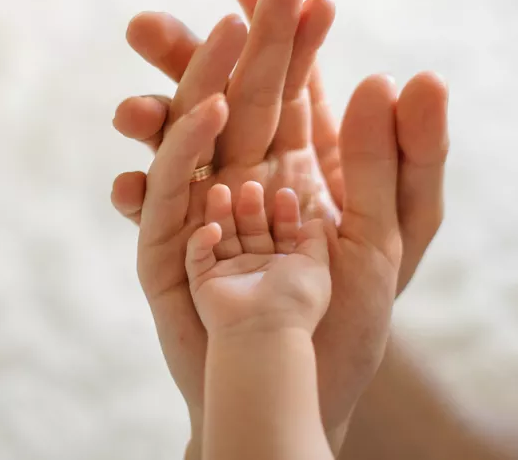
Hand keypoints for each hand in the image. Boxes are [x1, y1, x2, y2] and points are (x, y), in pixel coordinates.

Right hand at [114, 0, 448, 447]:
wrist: (305, 381)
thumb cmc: (350, 312)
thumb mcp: (398, 233)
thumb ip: (405, 159)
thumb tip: (400, 77)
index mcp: (298, 151)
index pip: (290, 74)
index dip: (284, 24)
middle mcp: (245, 166)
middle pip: (224, 92)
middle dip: (202, 48)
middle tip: (167, 12)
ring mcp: (205, 204)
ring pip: (177, 143)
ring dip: (156, 116)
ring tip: (134, 103)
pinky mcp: (174, 253)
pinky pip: (156, 215)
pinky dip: (143, 193)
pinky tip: (130, 181)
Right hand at [186, 182, 330, 334]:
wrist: (265, 332)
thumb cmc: (295, 301)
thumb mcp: (316, 266)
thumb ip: (317, 241)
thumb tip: (319, 220)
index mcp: (283, 268)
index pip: (281, 233)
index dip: (284, 213)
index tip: (286, 194)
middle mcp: (256, 271)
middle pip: (250, 230)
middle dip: (251, 207)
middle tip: (251, 186)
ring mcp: (229, 276)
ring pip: (222, 236)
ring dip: (221, 213)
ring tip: (221, 190)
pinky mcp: (204, 283)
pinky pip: (198, 255)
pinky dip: (201, 239)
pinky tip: (213, 229)